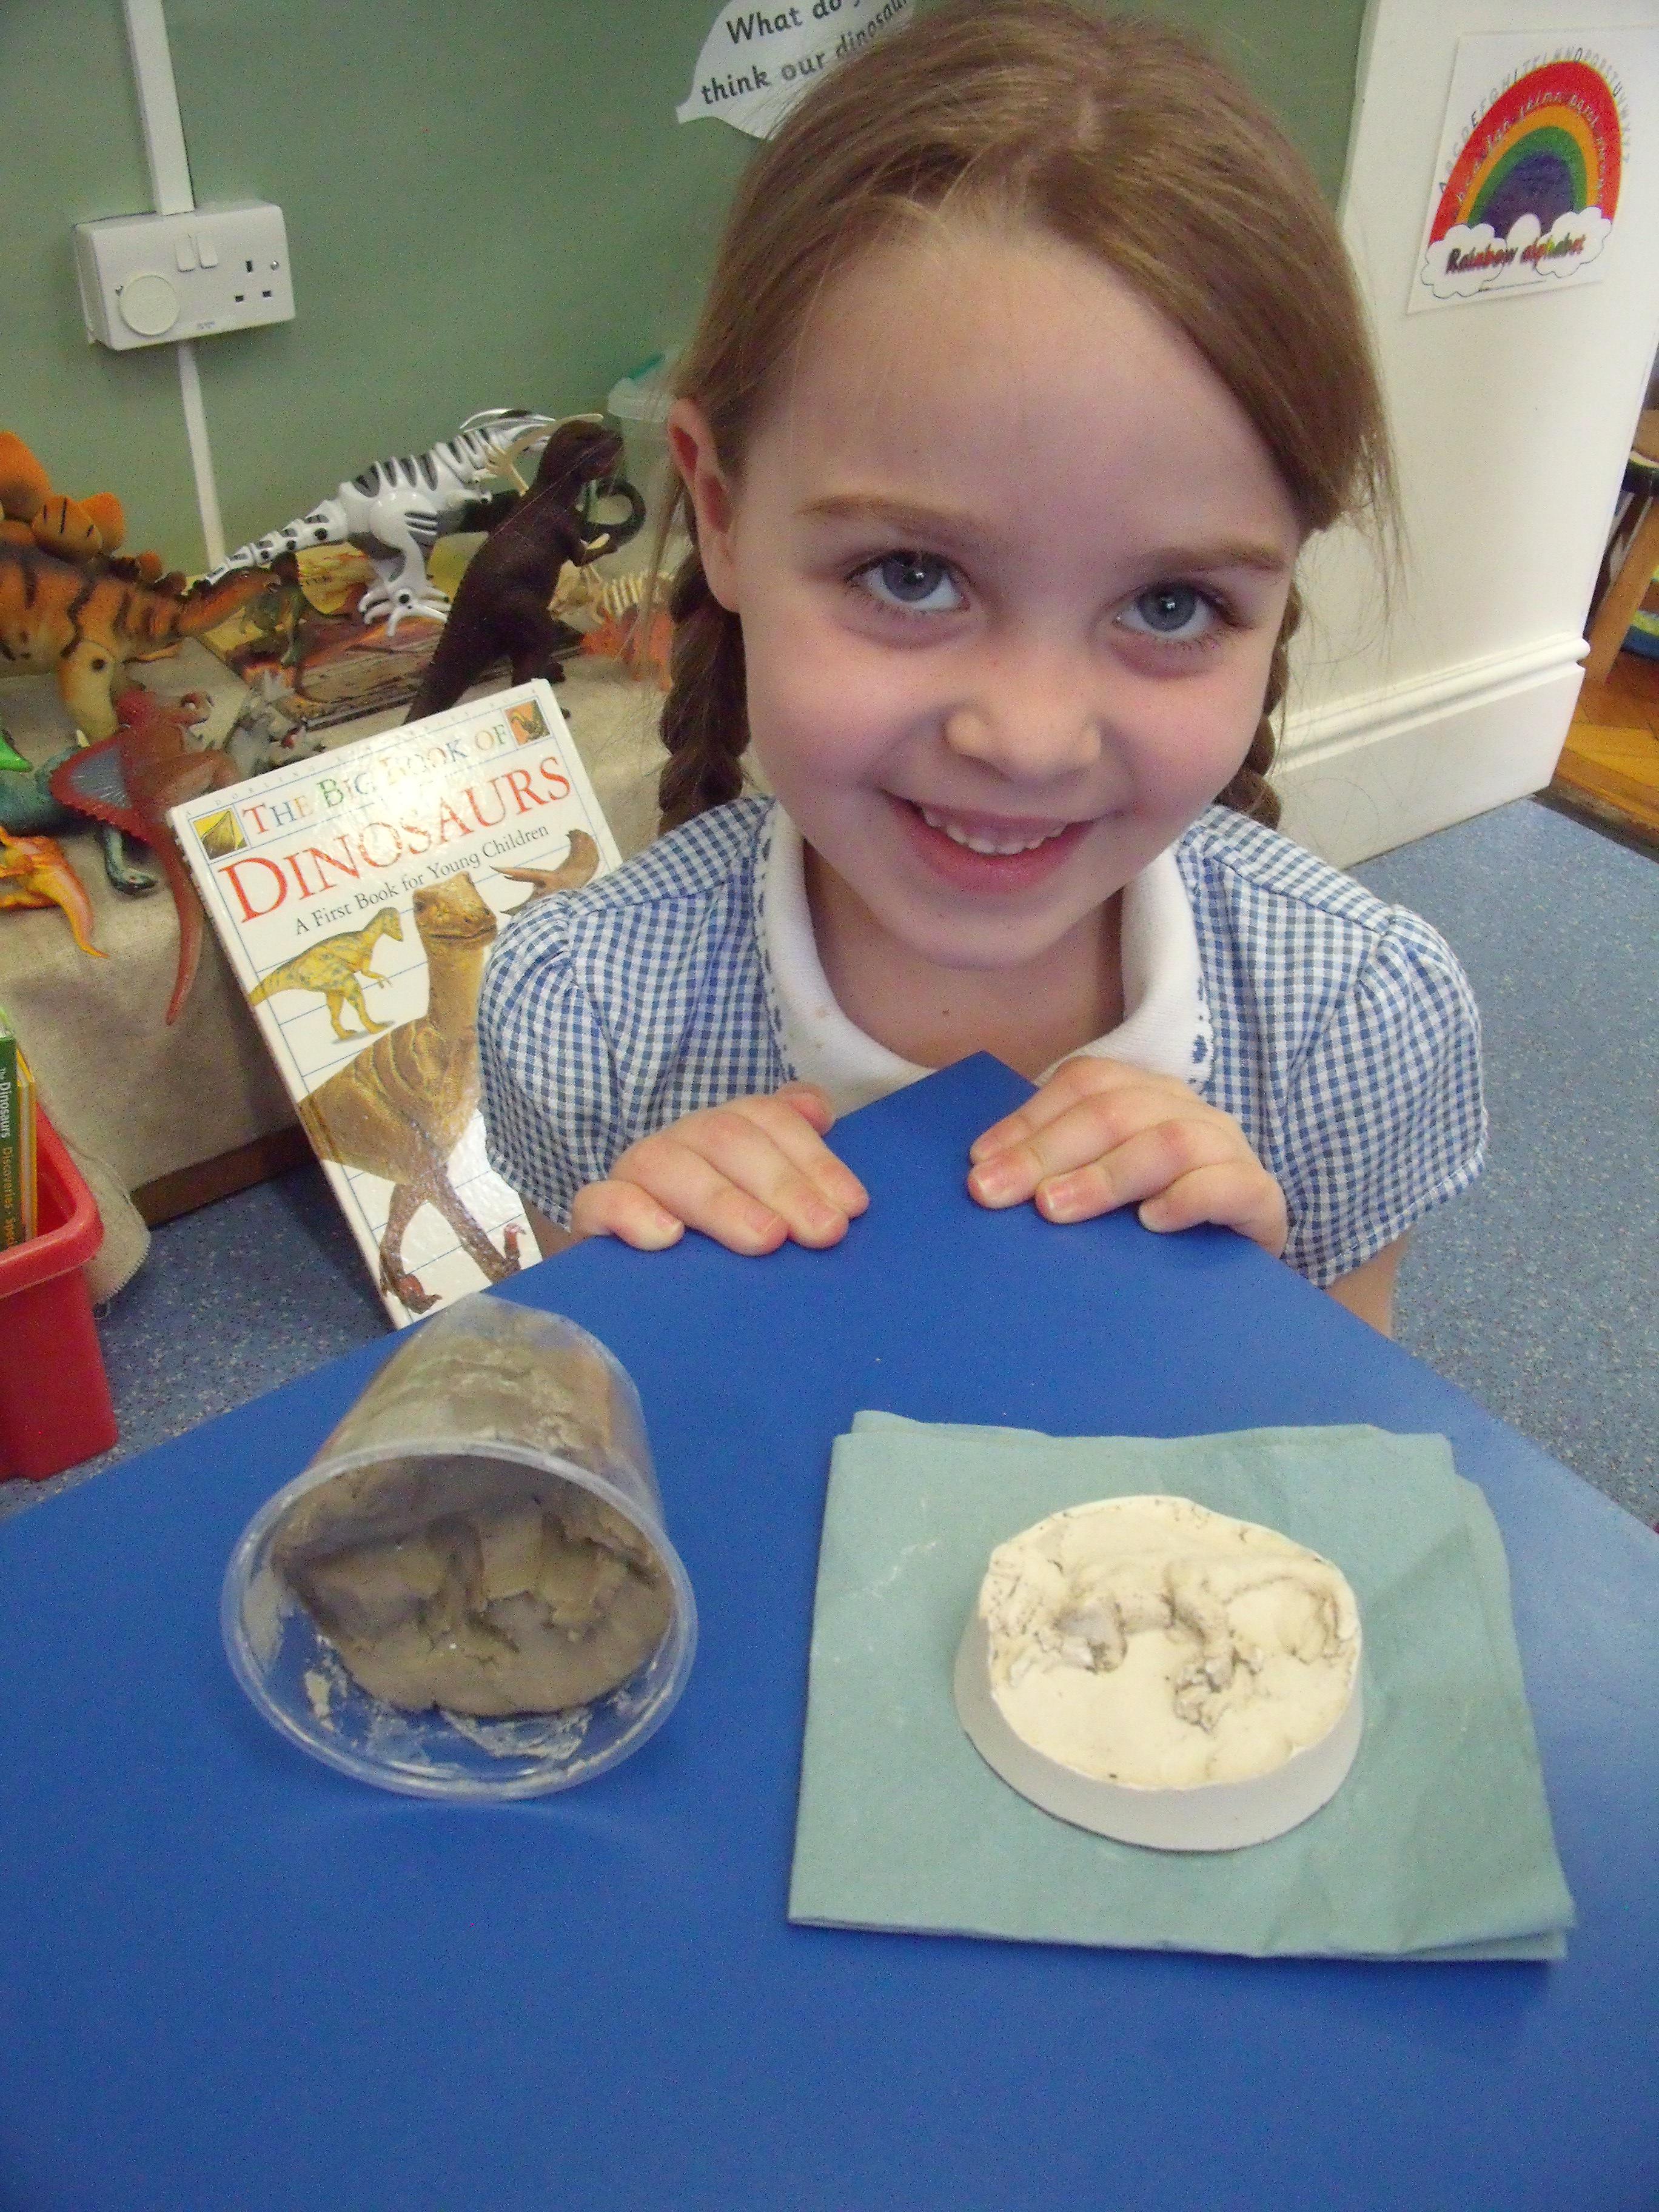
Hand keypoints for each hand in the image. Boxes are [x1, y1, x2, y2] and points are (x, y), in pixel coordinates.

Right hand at [569, 1083, 868, 1254]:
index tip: (852, 1206)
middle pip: (724, 1137)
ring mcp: (632, 1176)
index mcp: (723, 1134)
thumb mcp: (766, 1209)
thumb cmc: (722, 1253)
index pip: (766, 1118)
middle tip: (823, 1232)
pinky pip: (600, 1201)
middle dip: (782, 1183)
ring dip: (722, 1200)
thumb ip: (793, 1158)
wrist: (644, 1297)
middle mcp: (679, 1144)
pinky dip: (634, 1213)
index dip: (812, 1156)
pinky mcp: (592, 1217)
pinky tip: (669, 1239)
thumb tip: (820, 1111)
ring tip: (766, 1240)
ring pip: (666, 1163)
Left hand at [965, 1055, 1287, 1255]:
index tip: (980, 1162)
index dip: (1029, 1118)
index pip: (1086, 1083)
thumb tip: (986, 1176)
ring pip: (1169, 1141)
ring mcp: (1229, 1151)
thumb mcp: (1101, 1190)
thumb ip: (1057, 1171)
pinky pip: (1228, 1186)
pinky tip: (1149, 1224)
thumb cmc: (1154, 1226)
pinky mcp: (1261, 1198)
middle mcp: (1189, 1112)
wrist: (1238, 1272)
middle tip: (997, 1192)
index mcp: (1147, 1096)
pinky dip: (1186, 1200)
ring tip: (1055, 1208)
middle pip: (1116, 1110)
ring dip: (1105, 1175)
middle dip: (1048, 1151)